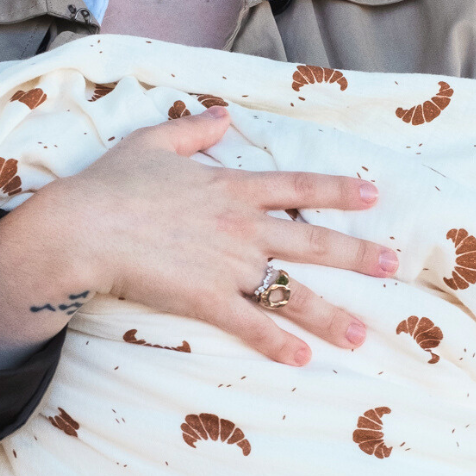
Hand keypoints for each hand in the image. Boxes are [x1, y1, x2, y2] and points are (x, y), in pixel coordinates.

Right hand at [0, 107, 394, 367]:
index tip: (373, 195)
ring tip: (360, 334)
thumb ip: (193, 130)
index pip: (296, 188)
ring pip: (290, 291)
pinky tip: (301, 359)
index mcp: (230, 188)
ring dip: (328, 314)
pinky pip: (249, 323)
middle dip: (355, 256)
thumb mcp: (152, 143)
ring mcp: (227, 264)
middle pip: (311, 243)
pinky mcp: (205, 298)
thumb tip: (222, 116)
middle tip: (392, 266)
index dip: (337, 192)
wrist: (83, 226)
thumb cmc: (110, 185)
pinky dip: (276, 342)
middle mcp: (240, 227)